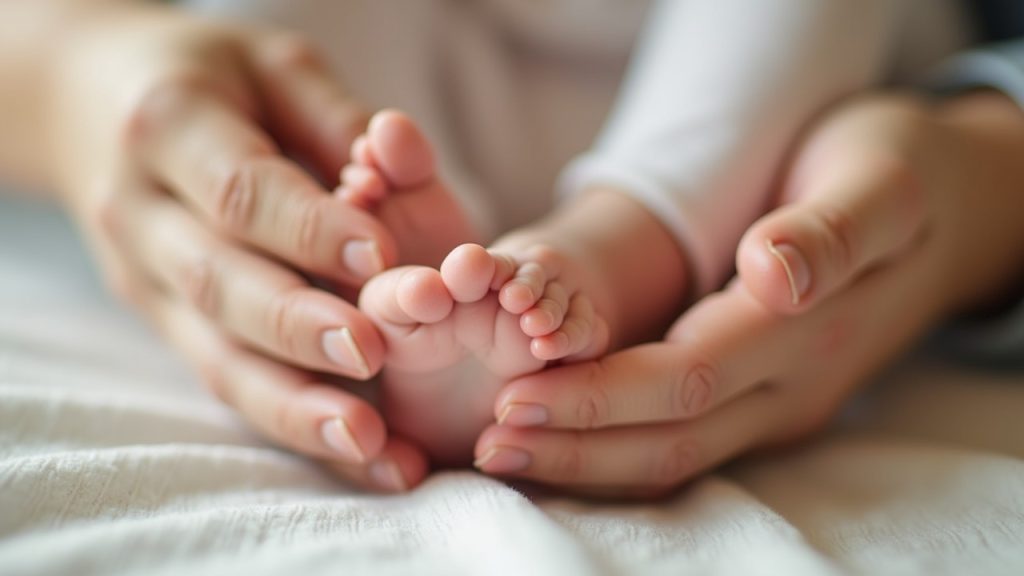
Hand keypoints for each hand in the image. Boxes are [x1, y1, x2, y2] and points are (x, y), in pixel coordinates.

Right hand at [47, 3, 427, 489]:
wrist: (93, 104)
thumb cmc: (209, 78)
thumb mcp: (271, 64)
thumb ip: (333, 115)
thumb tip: (402, 156)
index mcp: (169, 130)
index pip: (242, 192)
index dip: (309, 229)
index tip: (381, 257)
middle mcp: (143, 214)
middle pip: (220, 284)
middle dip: (298, 327)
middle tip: (372, 354)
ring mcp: (146, 279)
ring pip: (215, 356)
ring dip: (294, 406)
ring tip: (369, 443)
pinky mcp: (163, 322)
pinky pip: (224, 379)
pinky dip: (290, 421)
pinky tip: (356, 455)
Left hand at [473, 92, 1023, 495]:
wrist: (952, 211)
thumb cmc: (900, 175)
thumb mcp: (880, 179)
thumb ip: (830, 231)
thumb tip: (773, 270)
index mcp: (809, 330)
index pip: (688, 379)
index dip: (600, 397)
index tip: (514, 397)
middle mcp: (794, 384)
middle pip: (673, 437)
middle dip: (576, 445)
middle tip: (487, 443)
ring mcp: (783, 403)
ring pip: (679, 457)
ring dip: (589, 464)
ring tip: (504, 455)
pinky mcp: (769, 402)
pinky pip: (690, 445)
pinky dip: (619, 453)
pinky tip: (564, 444)